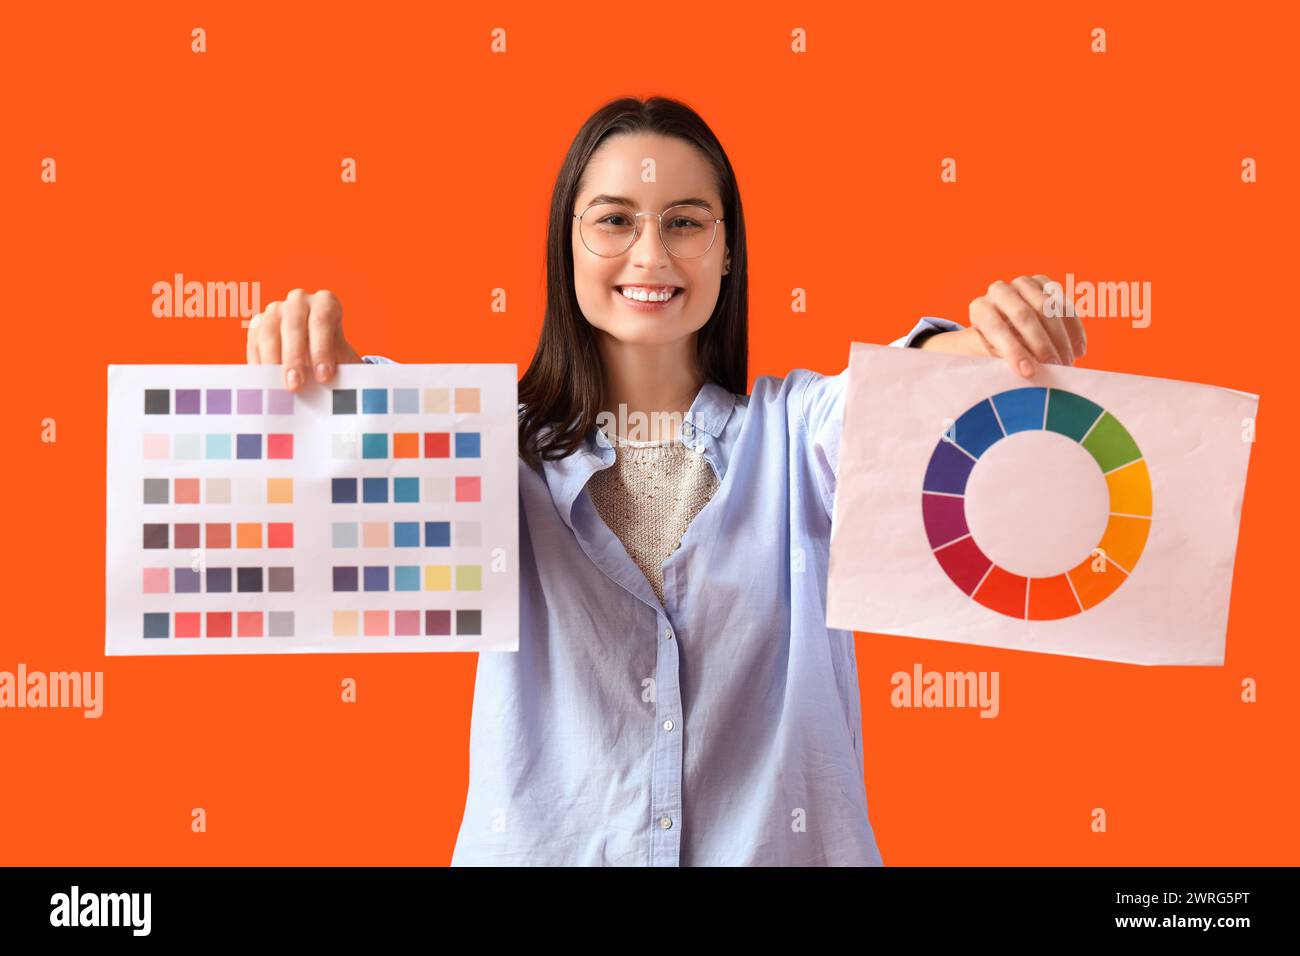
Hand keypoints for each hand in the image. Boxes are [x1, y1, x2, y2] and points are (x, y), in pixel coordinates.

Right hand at [246, 289, 362, 389]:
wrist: (318, 351)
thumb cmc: (335, 354)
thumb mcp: (343, 357)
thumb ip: (340, 367)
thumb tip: (334, 387)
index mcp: (325, 302)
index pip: (322, 320)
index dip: (321, 349)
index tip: (323, 377)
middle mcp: (299, 300)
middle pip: (293, 326)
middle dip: (294, 358)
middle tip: (296, 386)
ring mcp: (276, 309)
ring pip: (269, 331)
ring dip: (272, 360)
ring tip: (278, 385)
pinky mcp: (258, 324)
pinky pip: (254, 341)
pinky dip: (258, 361)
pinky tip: (264, 381)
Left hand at [919, 275, 1086, 377]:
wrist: (1003, 326)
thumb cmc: (995, 348)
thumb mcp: (991, 356)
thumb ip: (1006, 361)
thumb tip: (1030, 375)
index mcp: (979, 309)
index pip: (995, 328)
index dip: (1013, 351)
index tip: (1029, 372)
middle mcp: (999, 291)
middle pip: (1023, 315)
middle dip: (1041, 344)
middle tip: (1055, 368)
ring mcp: (1022, 283)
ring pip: (1047, 307)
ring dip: (1061, 338)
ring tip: (1067, 363)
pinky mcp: (1043, 282)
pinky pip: (1064, 304)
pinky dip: (1074, 329)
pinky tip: (1079, 351)